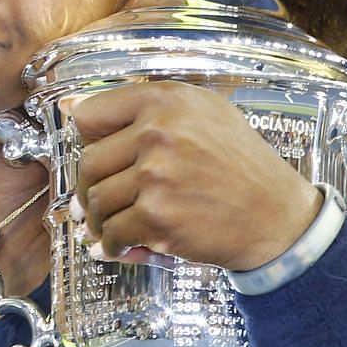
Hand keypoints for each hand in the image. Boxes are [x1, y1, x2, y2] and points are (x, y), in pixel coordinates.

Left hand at [69, 82, 321, 270]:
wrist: (277, 217)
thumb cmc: (242, 166)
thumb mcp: (203, 114)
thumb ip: (142, 107)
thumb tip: (69, 107)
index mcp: (166, 101)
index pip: (91, 116)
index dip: (90, 141)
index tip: (98, 156)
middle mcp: (158, 133)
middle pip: (88, 163)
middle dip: (90, 189)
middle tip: (99, 202)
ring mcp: (156, 176)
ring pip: (96, 202)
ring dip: (99, 222)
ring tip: (114, 227)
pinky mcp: (157, 217)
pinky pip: (112, 233)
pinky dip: (113, 246)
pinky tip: (125, 246)